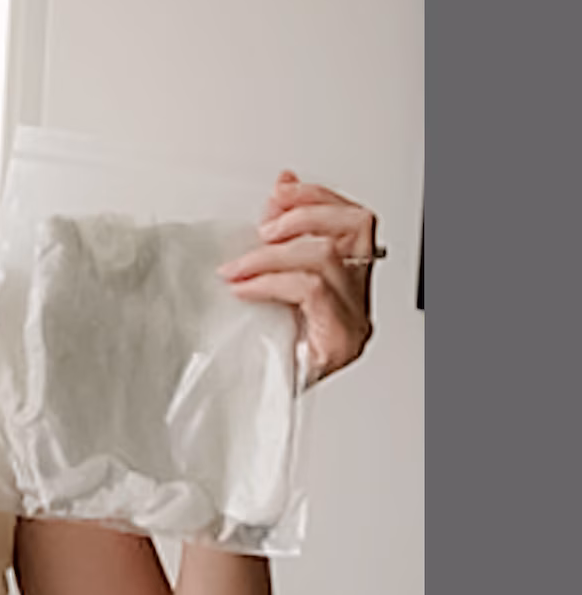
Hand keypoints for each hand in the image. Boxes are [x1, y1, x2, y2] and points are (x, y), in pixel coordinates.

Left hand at [217, 170, 379, 386]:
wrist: (248, 403)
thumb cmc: (257, 347)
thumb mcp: (263, 279)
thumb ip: (275, 239)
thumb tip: (277, 191)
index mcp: (346, 282)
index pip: (354, 221)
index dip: (317, 197)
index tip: (278, 193)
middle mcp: (358, 300)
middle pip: (356, 226)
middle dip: (304, 214)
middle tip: (261, 230)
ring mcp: (353, 322)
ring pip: (330, 257)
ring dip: (272, 253)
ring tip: (238, 267)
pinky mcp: (339, 344)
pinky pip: (312, 291)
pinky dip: (271, 281)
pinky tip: (243, 288)